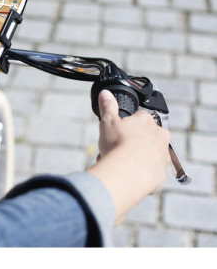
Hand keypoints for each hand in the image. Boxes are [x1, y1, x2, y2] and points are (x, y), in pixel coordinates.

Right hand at [87, 89, 170, 220]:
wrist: (126, 173)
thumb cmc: (117, 144)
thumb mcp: (108, 122)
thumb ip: (107, 107)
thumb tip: (105, 93)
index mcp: (148, 122)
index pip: (140, 117)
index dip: (126, 124)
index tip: (118, 131)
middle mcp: (160, 137)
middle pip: (145, 137)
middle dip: (131, 142)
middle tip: (115, 148)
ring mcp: (163, 156)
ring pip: (147, 154)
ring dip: (135, 157)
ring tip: (118, 162)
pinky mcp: (161, 174)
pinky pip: (149, 171)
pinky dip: (139, 172)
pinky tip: (126, 174)